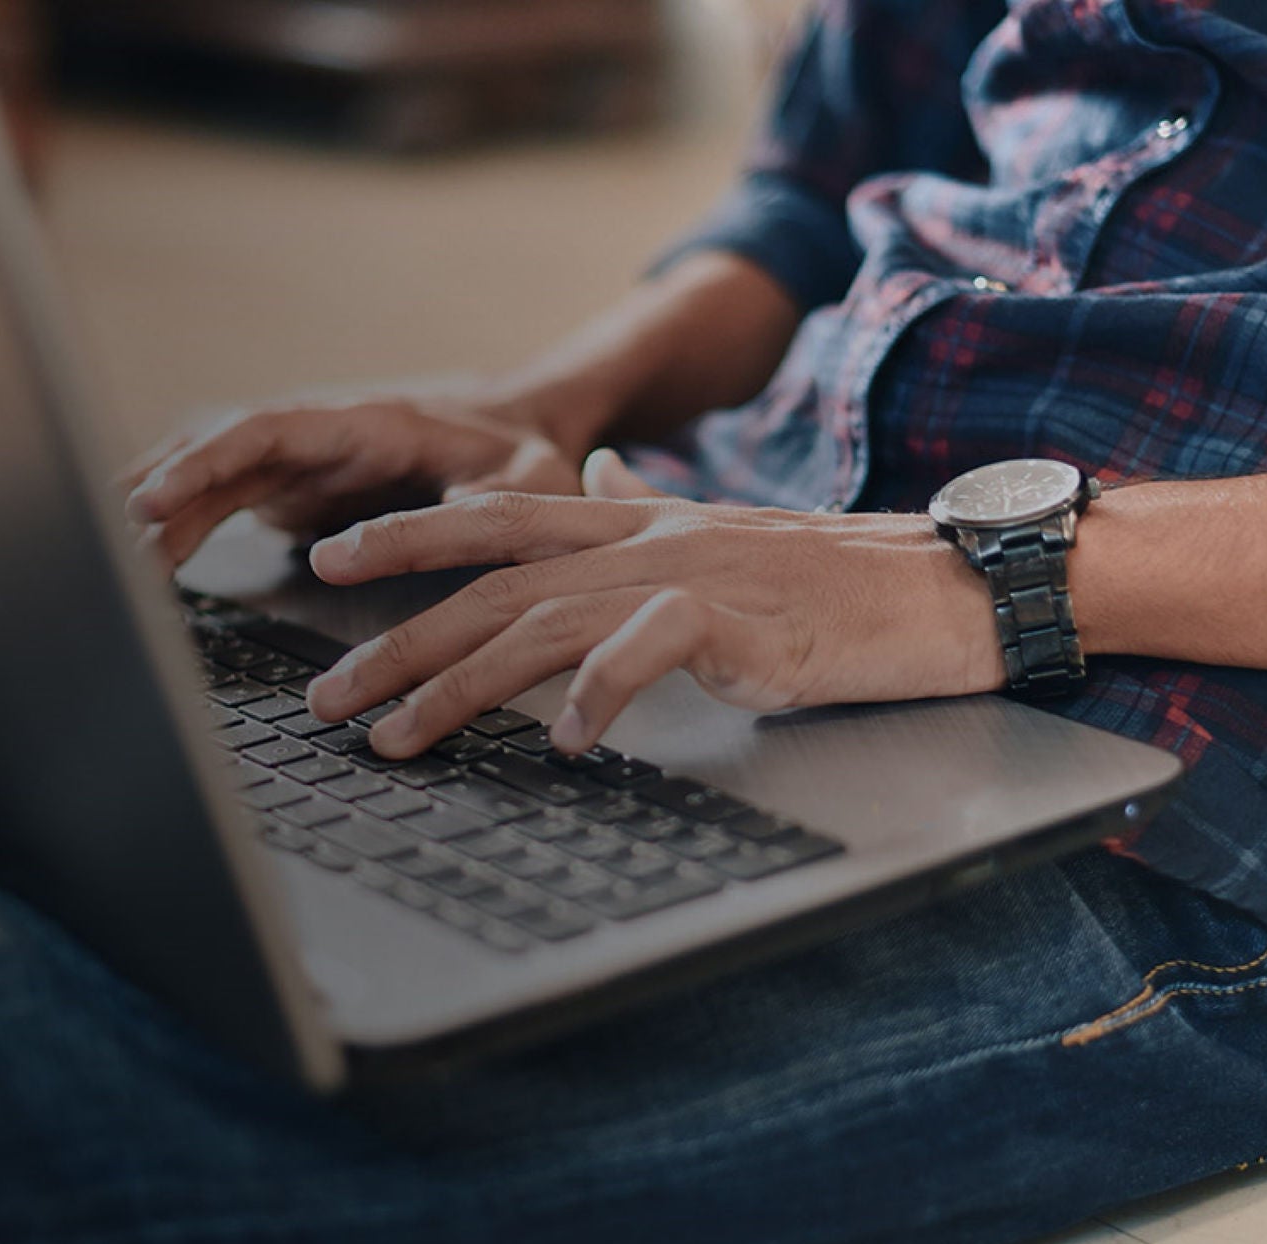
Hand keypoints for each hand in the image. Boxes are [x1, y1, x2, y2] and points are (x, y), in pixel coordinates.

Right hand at [121, 386, 591, 572]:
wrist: (523, 429)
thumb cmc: (525, 455)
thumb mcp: (518, 487)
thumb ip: (456, 514)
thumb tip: (362, 552)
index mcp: (364, 423)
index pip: (261, 432)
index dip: (200, 464)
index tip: (149, 500)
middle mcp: (318, 433)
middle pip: (216, 451)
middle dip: (156, 495)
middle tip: (105, 551)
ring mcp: (299, 459)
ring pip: (210, 474)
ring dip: (159, 513)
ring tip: (112, 564)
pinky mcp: (292, 487)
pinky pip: (223, 501)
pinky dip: (182, 526)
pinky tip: (144, 560)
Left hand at [303, 451, 1004, 756]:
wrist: (940, 583)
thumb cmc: (829, 575)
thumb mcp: (715, 531)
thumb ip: (640, 504)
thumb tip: (592, 473)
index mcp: (631, 519)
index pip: (495, 517)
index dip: (407, 534)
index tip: (327, 560)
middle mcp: (643, 538)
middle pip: (491, 583)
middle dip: (397, 640)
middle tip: (326, 696)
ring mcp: (687, 575)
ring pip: (540, 623)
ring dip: (457, 687)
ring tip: (397, 740)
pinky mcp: (738, 621)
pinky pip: (643, 654)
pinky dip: (594, 699)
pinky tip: (558, 746)